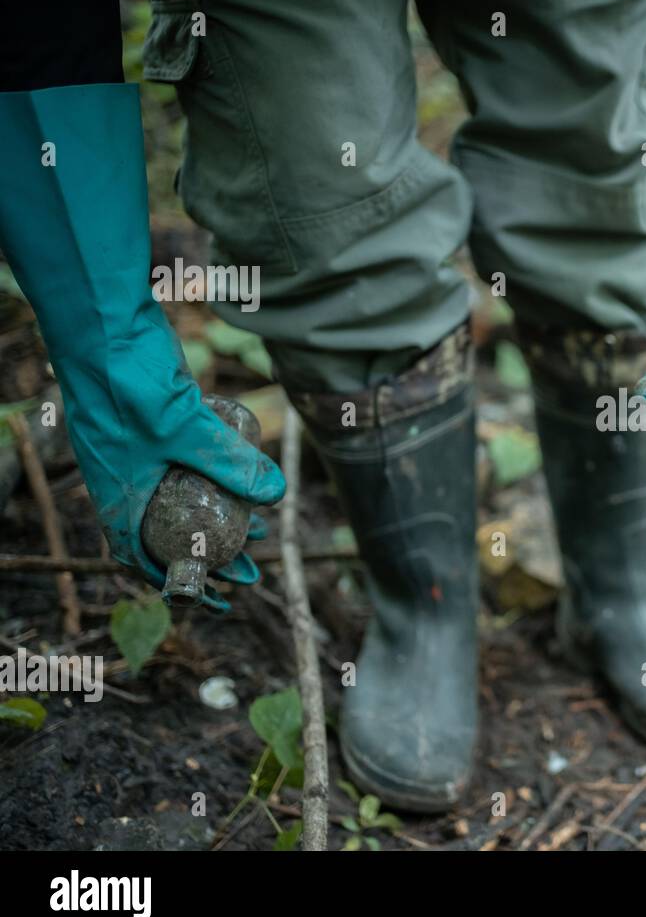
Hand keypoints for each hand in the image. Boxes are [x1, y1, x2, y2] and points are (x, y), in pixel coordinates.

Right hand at [0, 83, 283, 611]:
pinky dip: (210, 475)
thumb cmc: (126, 378)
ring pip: (179, 496)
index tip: (221, 597)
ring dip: (216, 514)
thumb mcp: (185, 427)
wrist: (99, 319)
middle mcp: (125, 478)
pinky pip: (183, 463)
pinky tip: (242, 473)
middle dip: (214, 551)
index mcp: (119, 494)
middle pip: (170, 530)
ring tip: (259, 522)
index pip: (145, 558)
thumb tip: (276, 495)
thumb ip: (229, 461)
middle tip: (258, 562)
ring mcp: (137, 451)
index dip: (181, 582)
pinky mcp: (154, 423)